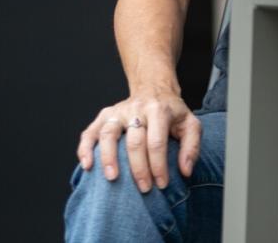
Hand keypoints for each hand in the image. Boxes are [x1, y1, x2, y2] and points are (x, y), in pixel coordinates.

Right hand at [76, 88, 200, 191]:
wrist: (154, 88)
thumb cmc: (172, 111)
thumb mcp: (190, 124)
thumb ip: (191, 147)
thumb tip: (185, 171)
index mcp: (159, 110)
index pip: (157, 142)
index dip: (159, 165)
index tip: (162, 184)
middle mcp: (136, 109)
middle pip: (134, 141)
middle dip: (138, 168)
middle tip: (144, 188)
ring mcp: (118, 111)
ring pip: (108, 134)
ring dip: (108, 157)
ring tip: (112, 178)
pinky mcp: (104, 115)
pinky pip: (90, 131)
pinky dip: (85, 148)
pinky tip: (87, 165)